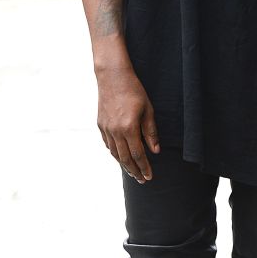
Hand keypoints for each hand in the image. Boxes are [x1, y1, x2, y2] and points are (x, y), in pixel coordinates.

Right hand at [96, 65, 159, 180]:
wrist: (112, 77)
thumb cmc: (134, 91)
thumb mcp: (148, 110)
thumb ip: (151, 132)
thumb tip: (155, 151)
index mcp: (129, 128)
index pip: (138, 154)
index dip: (144, 167)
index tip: (149, 176)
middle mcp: (115, 131)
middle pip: (125, 158)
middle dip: (134, 171)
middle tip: (142, 180)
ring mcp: (106, 129)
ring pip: (115, 153)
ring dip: (124, 165)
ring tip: (132, 172)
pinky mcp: (100, 124)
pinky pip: (108, 144)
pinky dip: (115, 153)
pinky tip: (121, 157)